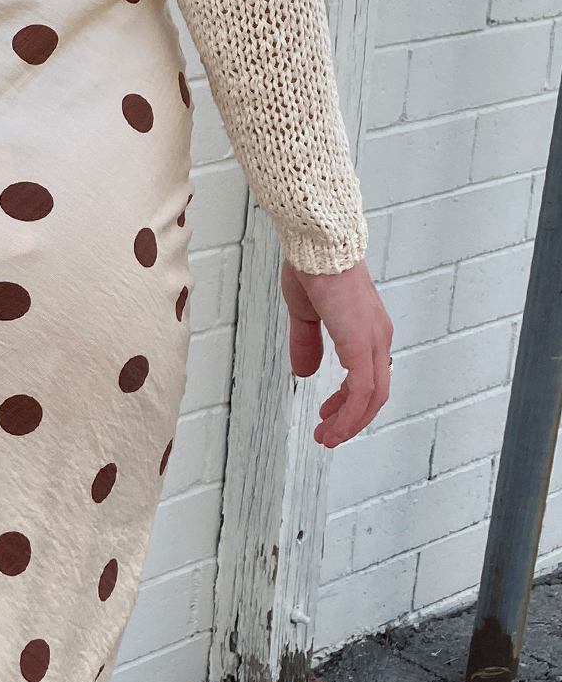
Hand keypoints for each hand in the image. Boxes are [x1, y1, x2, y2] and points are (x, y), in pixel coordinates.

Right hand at [280, 257, 392, 448]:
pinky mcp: (360, 343)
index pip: (369, 376)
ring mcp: (372, 340)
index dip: (350, 402)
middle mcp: (376, 336)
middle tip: (329, 436)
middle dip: (352, 419)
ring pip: (372, 396)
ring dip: (349, 422)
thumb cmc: (313, 267)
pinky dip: (349, 413)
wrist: (318, 244)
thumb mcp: (306, 314)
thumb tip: (305, 372)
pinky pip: (362, 389)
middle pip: (376, 392)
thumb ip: (307, 344)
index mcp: (366, 329)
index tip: (330, 416)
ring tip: (328, 437)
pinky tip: (333, 425)